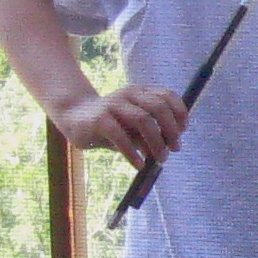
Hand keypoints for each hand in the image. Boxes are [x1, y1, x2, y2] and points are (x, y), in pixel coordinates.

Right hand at [54, 84, 185, 169]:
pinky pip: (121, 136)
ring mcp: (114, 105)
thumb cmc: (110, 123)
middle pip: (159, 107)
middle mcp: (129, 95)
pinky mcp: (100, 119)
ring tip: (160, 159)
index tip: (183, 131)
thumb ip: (150, 133)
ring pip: (144, 120)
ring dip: (156, 142)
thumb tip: (169, 147)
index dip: (180, 112)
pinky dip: (133, 153)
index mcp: (140, 92)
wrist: (75, 116)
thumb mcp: (133, 127)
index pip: (167, 95)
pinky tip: (139, 165)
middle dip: (171, 130)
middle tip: (174, 149)